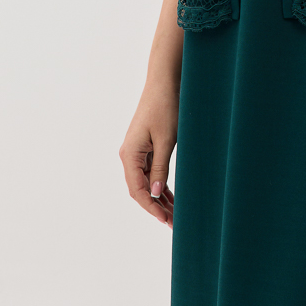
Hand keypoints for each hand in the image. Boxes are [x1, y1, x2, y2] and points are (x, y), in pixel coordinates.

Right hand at [119, 94, 178, 226]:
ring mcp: (137, 151)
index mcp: (129, 154)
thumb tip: (156, 194)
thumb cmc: (165, 107)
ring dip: (160, 198)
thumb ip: (160, 168)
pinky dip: (161, 184)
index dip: (151, 207)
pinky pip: (151, 171)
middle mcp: (129, 155)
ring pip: (147, 182)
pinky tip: (172, 197)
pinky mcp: (146, 146)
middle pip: (141, 189)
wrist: (165, 81)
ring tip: (175, 215)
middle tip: (173, 223)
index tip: (164, 220)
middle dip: (156, 207)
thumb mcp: (166, 140)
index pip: (137, 190)